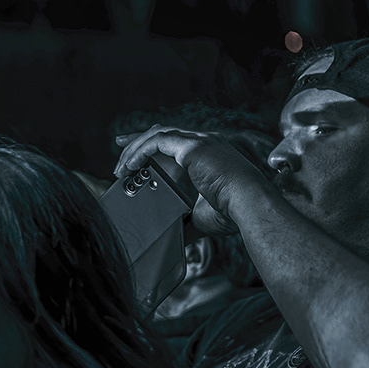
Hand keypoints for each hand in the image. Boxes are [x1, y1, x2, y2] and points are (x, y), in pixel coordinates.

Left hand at [113, 128, 271, 235]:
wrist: (248, 205)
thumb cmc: (232, 212)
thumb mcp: (202, 216)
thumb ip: (186, 221)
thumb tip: (174, 235)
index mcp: (209, 154)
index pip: (175, 141)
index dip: (152, 144)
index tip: (134, 152)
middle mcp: (205, 142)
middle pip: (163, 132)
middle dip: (138, 139)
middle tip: (120, 146)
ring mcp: (200, 142)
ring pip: (157, 135)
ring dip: (135, 150)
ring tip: (121, 168)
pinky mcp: (192, 147)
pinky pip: (157, 142)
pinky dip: (140, 151)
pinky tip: (130, 166)